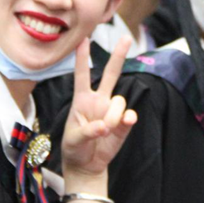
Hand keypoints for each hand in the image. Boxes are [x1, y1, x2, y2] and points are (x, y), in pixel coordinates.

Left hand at [61, 37, 137, 180]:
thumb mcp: (73, 140)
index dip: (83, 58)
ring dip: (114, 115)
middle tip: (127, 38)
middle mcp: (98, 100)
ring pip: (120, 101)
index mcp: (81, 100)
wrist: (86, 164)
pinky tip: (125, 123)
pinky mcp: (123, 123)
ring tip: (104, 131)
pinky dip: (128, 119)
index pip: (82, 75)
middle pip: (111, 73)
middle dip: (118, 56)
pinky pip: (130, 115)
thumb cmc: (74, 148)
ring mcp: (112, 110)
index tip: (83, 39)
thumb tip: (104, 127)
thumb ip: (88, 131)